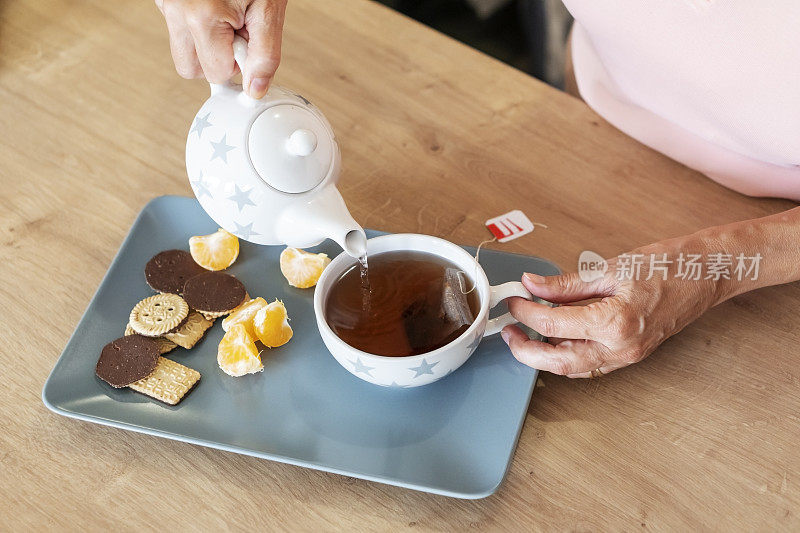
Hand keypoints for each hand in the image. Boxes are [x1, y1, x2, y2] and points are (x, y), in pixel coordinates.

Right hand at [155, 0, 286, 97]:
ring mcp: (165, 2)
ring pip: (180, 49)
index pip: (216, 74)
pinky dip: (194, 22)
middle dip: (215, 58)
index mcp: (202, 17)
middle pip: (190, 68)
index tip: (247, 38)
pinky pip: (176, 25)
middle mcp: (176, 10)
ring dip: (203, 42)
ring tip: (224, 15)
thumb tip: (256, 90)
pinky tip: (210, 4)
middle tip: (236, 30)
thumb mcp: (270, 10)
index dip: (238, 63)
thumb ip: (265, 54)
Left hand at [501, 240, 721, 376]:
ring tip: (526, 335)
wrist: (707, 274)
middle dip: (525, 351)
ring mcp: (627, 355)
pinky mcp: (630, 354)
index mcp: (614, 322)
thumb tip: (532, 285)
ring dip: (544, 357)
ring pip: (573, 369)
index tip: (514, 299)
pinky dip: (566, 356)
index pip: (552, 324)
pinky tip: (554, 339)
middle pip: (557, 362)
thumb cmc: (667, 266)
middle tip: (509, 331)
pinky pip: (590, 364)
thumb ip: (566, 284)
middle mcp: (621, 347)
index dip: (525, 312)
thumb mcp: (610, 269)